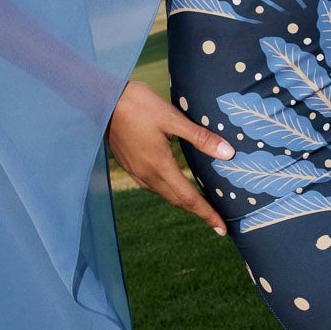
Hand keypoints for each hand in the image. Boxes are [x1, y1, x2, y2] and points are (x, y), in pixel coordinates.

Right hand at [105, 79, 234, 235]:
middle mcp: (146, 175)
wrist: (102, 99)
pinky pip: (152, 185)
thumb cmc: (138, 105)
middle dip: (198, 211)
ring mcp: (135, 171)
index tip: (222, 229)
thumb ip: (200, 138)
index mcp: (159, 166)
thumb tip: (229, 154)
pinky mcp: (128, 164)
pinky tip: (173, 182)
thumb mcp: (173, 118)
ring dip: (182, 201)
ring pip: (163, 193)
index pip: (189, 198)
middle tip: (217, 221)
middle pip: (177, 200)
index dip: (207, 213)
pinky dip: (168, 190)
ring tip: (199, 203)